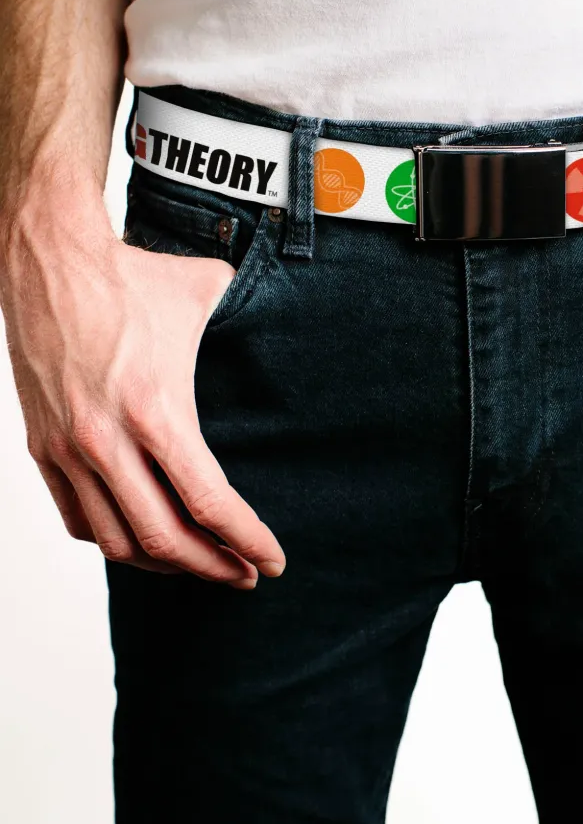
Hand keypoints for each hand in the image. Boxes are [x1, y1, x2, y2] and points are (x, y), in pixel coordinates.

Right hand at [0, 199, 285, 587]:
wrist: (49, 260)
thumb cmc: (134, 278)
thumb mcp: (208, 295)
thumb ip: (251, 321)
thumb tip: (290, 321)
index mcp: (157, 410)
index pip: (210, 502)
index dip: (248, 540)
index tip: (274, 561)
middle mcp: (107, 440)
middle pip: (165, 538)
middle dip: (214, 567)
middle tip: (246, 575)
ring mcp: (68, 448)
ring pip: (117, 539)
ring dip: (165, 563)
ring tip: (201, 562)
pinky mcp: (41, 446)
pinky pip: (77, 518)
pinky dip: (114, 539)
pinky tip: (143, 537)